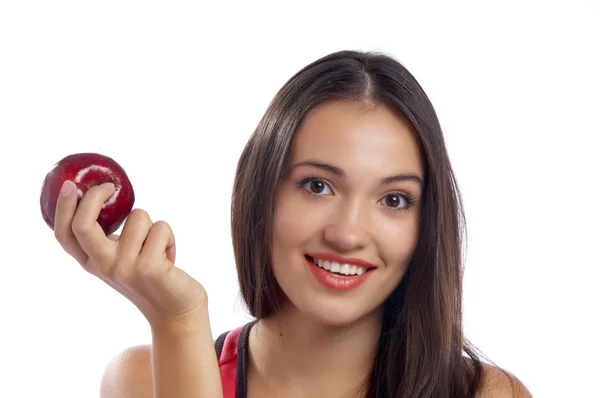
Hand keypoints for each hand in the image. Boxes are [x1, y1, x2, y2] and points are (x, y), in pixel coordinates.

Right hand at [53, 180, 207, 328]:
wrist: (175, 311)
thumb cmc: (151, 278)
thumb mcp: (121, 260)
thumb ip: (108, 240)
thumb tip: (101, 199)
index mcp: (93, 263)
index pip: (65, 235)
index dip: (63, 209)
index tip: (69, 186)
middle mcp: (104, 266)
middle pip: (84, 224)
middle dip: (94, 197)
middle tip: (109, 188)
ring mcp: (125, 267)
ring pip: (138, 216)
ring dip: (154, 226)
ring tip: (158, 248)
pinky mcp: (149, 267)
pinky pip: (161, 227)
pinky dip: (170, 237)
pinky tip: (170, 258)